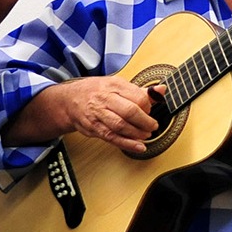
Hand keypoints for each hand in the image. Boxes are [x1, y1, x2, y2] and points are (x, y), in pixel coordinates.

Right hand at [48, 77, 162, 154]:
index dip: (148, 107)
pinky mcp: (94, 128)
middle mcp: (104, 98)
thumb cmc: (96, 92)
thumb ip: (141, 91)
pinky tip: (138, 147)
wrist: (70, 100)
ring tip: (146, 135)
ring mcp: (98, 114)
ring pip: (120, 126)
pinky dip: (127, 144)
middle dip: (145, 122)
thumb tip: (162, 90)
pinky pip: (112, 138)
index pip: (137, 96)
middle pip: (130, 111)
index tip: (150, 111)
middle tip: (152, 126)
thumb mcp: (117, 85)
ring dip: (137, 133)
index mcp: (113, 85)